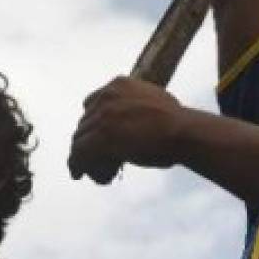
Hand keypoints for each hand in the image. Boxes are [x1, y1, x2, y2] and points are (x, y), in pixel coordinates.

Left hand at [68, 78, 186, 184]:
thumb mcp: (151, 97)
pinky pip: (78, 155)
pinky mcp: (99, 139)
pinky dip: (77, 165)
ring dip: (85, 156)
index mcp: (119, 84)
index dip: (94, 122)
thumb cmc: (174, 119)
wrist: (181, 131)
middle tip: (99, 157)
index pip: (91, 103)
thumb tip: (125, 120)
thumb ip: (132, 103)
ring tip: (95, 170)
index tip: (99, 135)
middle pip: (84, 123)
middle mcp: (106, 97)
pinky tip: (79, 174)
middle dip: (90, 141)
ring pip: (79, 140)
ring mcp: (101, 117)